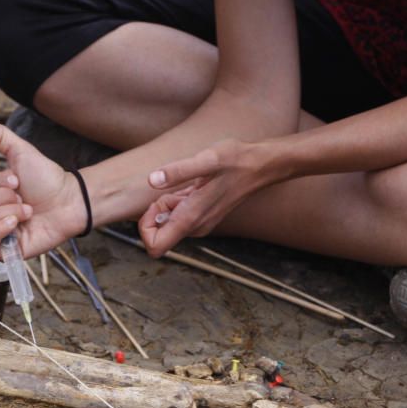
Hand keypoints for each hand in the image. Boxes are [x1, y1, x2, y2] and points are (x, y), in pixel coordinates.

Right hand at [0, 125, 85, 258]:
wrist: (69, 200)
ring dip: (10, 211)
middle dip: (3, 196)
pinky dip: (0, 230)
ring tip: (28, 210)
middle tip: (23, 196)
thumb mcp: (22, 151)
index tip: (15, 179)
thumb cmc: (47, 179)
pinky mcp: (3, 251)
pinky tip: (17, 223)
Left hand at [139, 139, 272, 256]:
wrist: (261, 165)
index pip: (154, 247)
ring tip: (189, 186)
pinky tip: (194, 187)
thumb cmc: (237, 161)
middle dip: (157, 211)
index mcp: (191, 219)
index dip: (145, 227)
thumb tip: (152, 180)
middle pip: (158, 233)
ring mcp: (199, 223)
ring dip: (169, 204)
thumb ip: (178, 171)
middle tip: (175, 189)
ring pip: (168, 223)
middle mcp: (194, 227)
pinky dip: (178, 202)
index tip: (156, 203)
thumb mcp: (207, 160)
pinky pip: (178, 215)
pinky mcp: (202, 216)